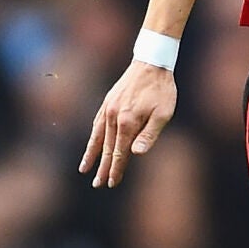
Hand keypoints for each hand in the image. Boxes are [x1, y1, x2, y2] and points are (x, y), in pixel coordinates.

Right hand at [81, 62, 175, 187]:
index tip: (111, 183)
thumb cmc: (162, 89)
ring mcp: (108, 109)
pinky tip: (91, 144)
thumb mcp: (163, 113)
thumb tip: (135, 154)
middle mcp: (113, 117)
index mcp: (127, 122)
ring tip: (84, 169)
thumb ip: (149, 134)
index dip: (115, 169)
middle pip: (106, 148)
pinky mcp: (107, 102)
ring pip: (97, 137)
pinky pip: (96, 124)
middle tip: (97, 185)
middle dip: (102, 168)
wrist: (151, 62)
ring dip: (92, 155)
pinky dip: (92, 137)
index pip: (119, 153)